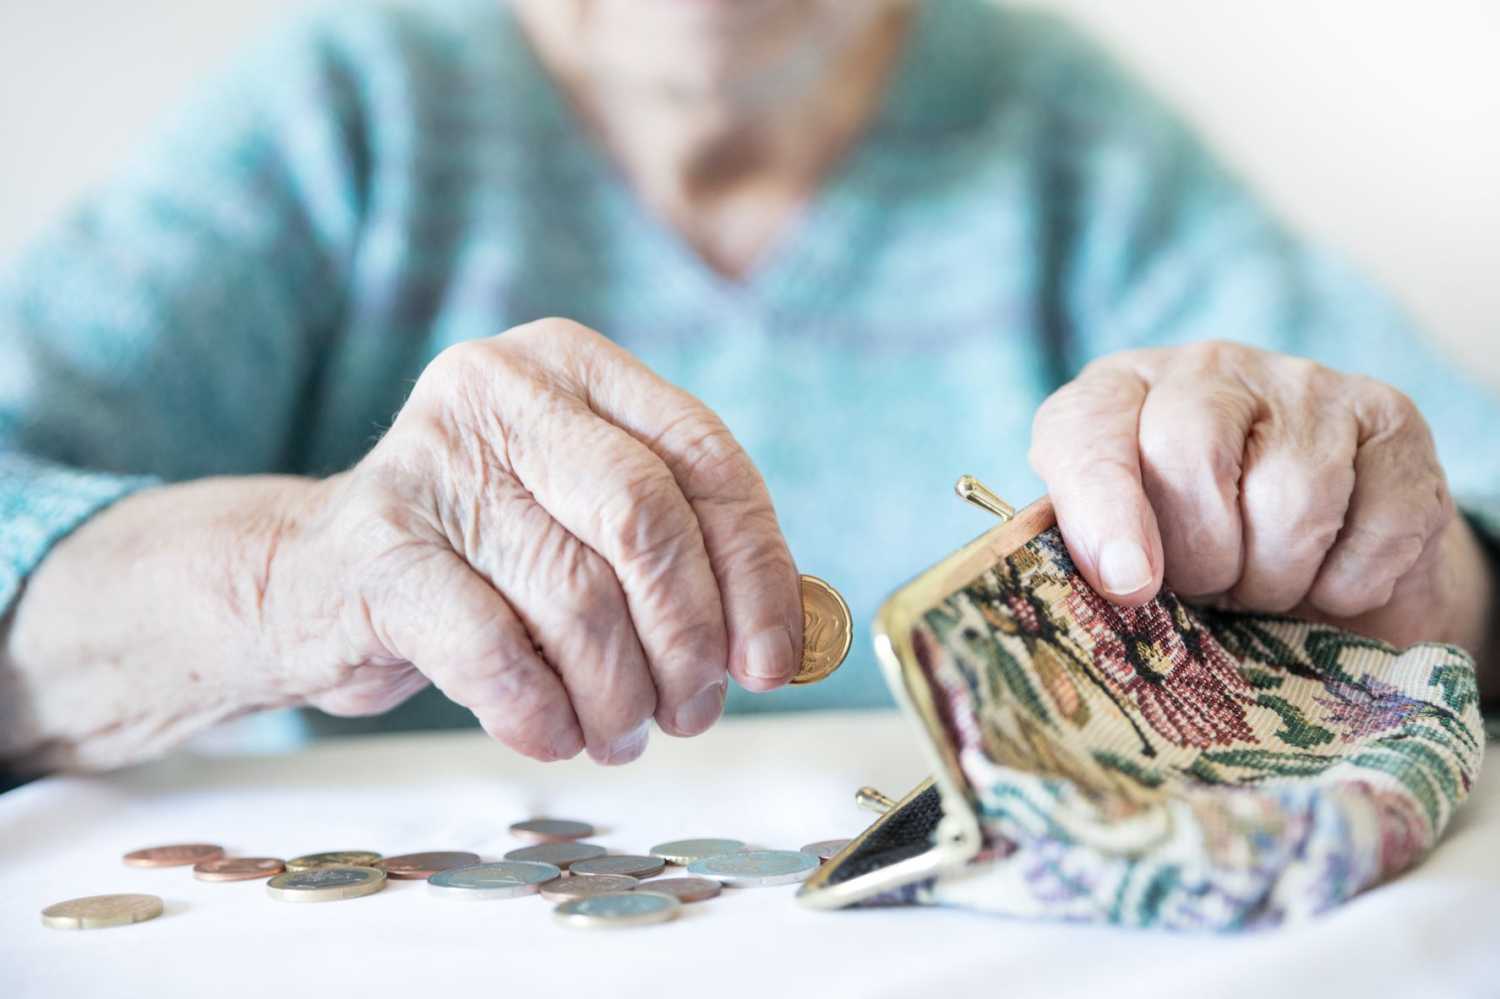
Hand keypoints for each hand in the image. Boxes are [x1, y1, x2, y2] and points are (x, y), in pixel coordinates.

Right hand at [273, 319, 802, 763]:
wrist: (311, 577)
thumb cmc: (481, 555)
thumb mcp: (581, 515)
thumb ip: (679, 547)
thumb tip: (785, 638)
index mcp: (573, 364)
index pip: (703, 455)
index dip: (756, 568)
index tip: (771, 661)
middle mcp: (500, 389)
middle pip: (645, 519)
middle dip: (689, 637)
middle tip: (694, 709)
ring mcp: (428, 462)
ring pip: (576, 595)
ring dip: (618, 693)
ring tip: (619, 732)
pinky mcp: (375, 548)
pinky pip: (494, 650)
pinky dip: (542, 713)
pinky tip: (553, 732)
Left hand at [1029, 341, 1493, 655]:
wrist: (1323, 568)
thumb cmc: (1197, 558)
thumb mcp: (1126, 553)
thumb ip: (1096, 554)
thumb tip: (1117, 576)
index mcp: (1120, 392)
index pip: (1090, 428)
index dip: (1103, 510)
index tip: (1128, 584)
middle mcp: (1210, 369)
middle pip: (1192, 455)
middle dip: (1200, 557)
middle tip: (1209, 589)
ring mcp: (1309, 387)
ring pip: (1291, 500)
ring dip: (1275, 579)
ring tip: (1263, 585)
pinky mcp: (1393, 423)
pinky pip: (1372, 530)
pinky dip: (1347, 586)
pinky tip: (1330, 581)